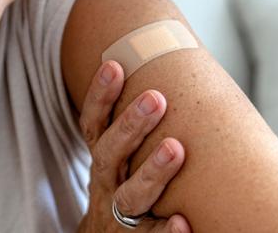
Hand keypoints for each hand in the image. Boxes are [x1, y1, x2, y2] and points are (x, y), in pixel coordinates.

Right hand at [76, 60, 189, 232]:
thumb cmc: (124, 185)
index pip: (93, 123)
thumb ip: (133, 125)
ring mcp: (118, 214)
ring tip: (176, 148)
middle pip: (109, 152)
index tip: (114, 65)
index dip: (100, 95)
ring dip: (152, 172)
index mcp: (101, 157)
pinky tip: (184, 222)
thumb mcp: (118, 156)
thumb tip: (167, 61)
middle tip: (156, 97)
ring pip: (130, 194)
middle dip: (130, 124)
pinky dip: (165, 231)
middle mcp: (105, 182)